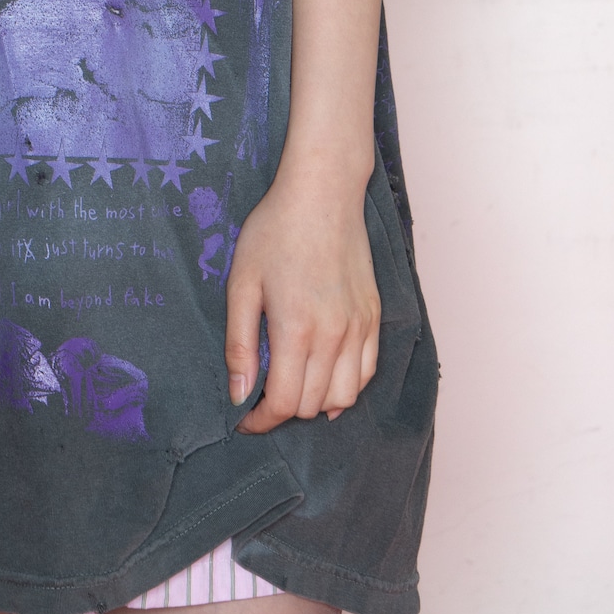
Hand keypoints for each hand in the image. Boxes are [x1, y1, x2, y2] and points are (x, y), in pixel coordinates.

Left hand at [224, 165, 380, 433]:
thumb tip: (239, 395)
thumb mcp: (242, 283)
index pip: (286, 404)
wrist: (322, 193)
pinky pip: (367, 372)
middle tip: (262, 393)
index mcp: (298, 330)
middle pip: (313, 405)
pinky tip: (326, 377)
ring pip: (344, 397)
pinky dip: (346, 386)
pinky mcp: (374, 316)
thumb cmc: (275, 231)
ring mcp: (360, 327)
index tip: (245, 418)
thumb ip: (239, 344)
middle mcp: (335, 336)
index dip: (261, 421)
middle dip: (284, 410)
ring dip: (316, 402)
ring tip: (293, 384)